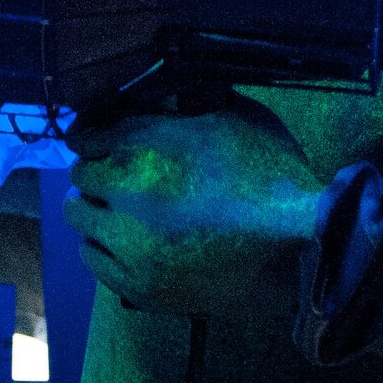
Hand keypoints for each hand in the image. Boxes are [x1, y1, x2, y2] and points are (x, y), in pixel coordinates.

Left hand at [66, 96, 324, 317]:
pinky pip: (96, 261)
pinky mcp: (140, 287)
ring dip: (99, 211)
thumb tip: (152, 96)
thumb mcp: (230, 114)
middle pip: (80, 179)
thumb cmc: (271, 171)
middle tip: (122, 177)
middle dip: (100, 173)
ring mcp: (130, 246)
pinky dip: (106, 248)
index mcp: (146, 148)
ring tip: (127, 212)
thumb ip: (182, 103)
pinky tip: (130, 243)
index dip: (97, 135)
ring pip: (81, 221)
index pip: (87, 135)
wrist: (302, 244)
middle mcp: (127, 196)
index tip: (107, 141)